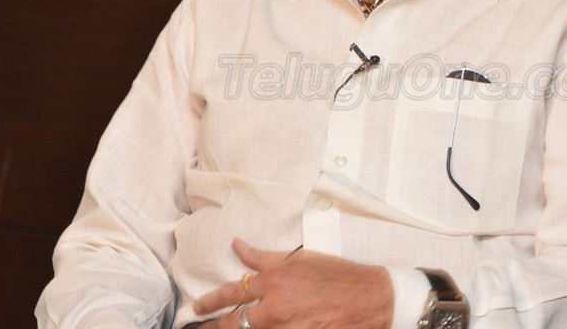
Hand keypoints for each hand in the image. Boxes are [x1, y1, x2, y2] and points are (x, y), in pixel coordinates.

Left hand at [194, 238, 393, 328]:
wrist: (368, 298)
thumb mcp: (299, 258)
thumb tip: (237, 246)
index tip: (197, 307)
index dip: (209, 301)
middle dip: (214, 325)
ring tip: (221, 328)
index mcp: (273, 282)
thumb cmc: (337, 275)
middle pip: (232, 324)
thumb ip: (263, 256)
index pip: (231, 293)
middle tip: (202, 326)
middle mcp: (275, 309)